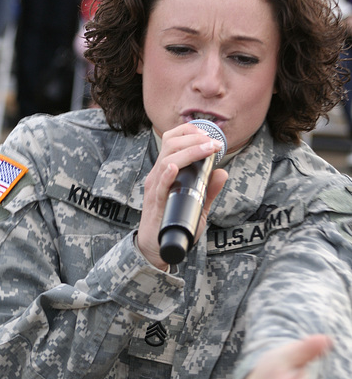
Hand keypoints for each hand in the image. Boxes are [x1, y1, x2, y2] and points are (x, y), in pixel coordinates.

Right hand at [137, 123, 227, 268]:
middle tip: (213, 142)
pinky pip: (160, 185)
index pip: (172, 140)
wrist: (156, 247)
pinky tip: (174, 167)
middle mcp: (158, 175)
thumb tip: (223, 173)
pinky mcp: (155, 203)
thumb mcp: (196, 204)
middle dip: (194, 138)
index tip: (208, 135)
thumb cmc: (173, 223)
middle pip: (170, 143)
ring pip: (167, 159)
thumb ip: (208, 189)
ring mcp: (156, 188)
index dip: (189, 132)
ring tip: (206, 149)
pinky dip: (167, 174)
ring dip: (189, 151)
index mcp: (166, 171)